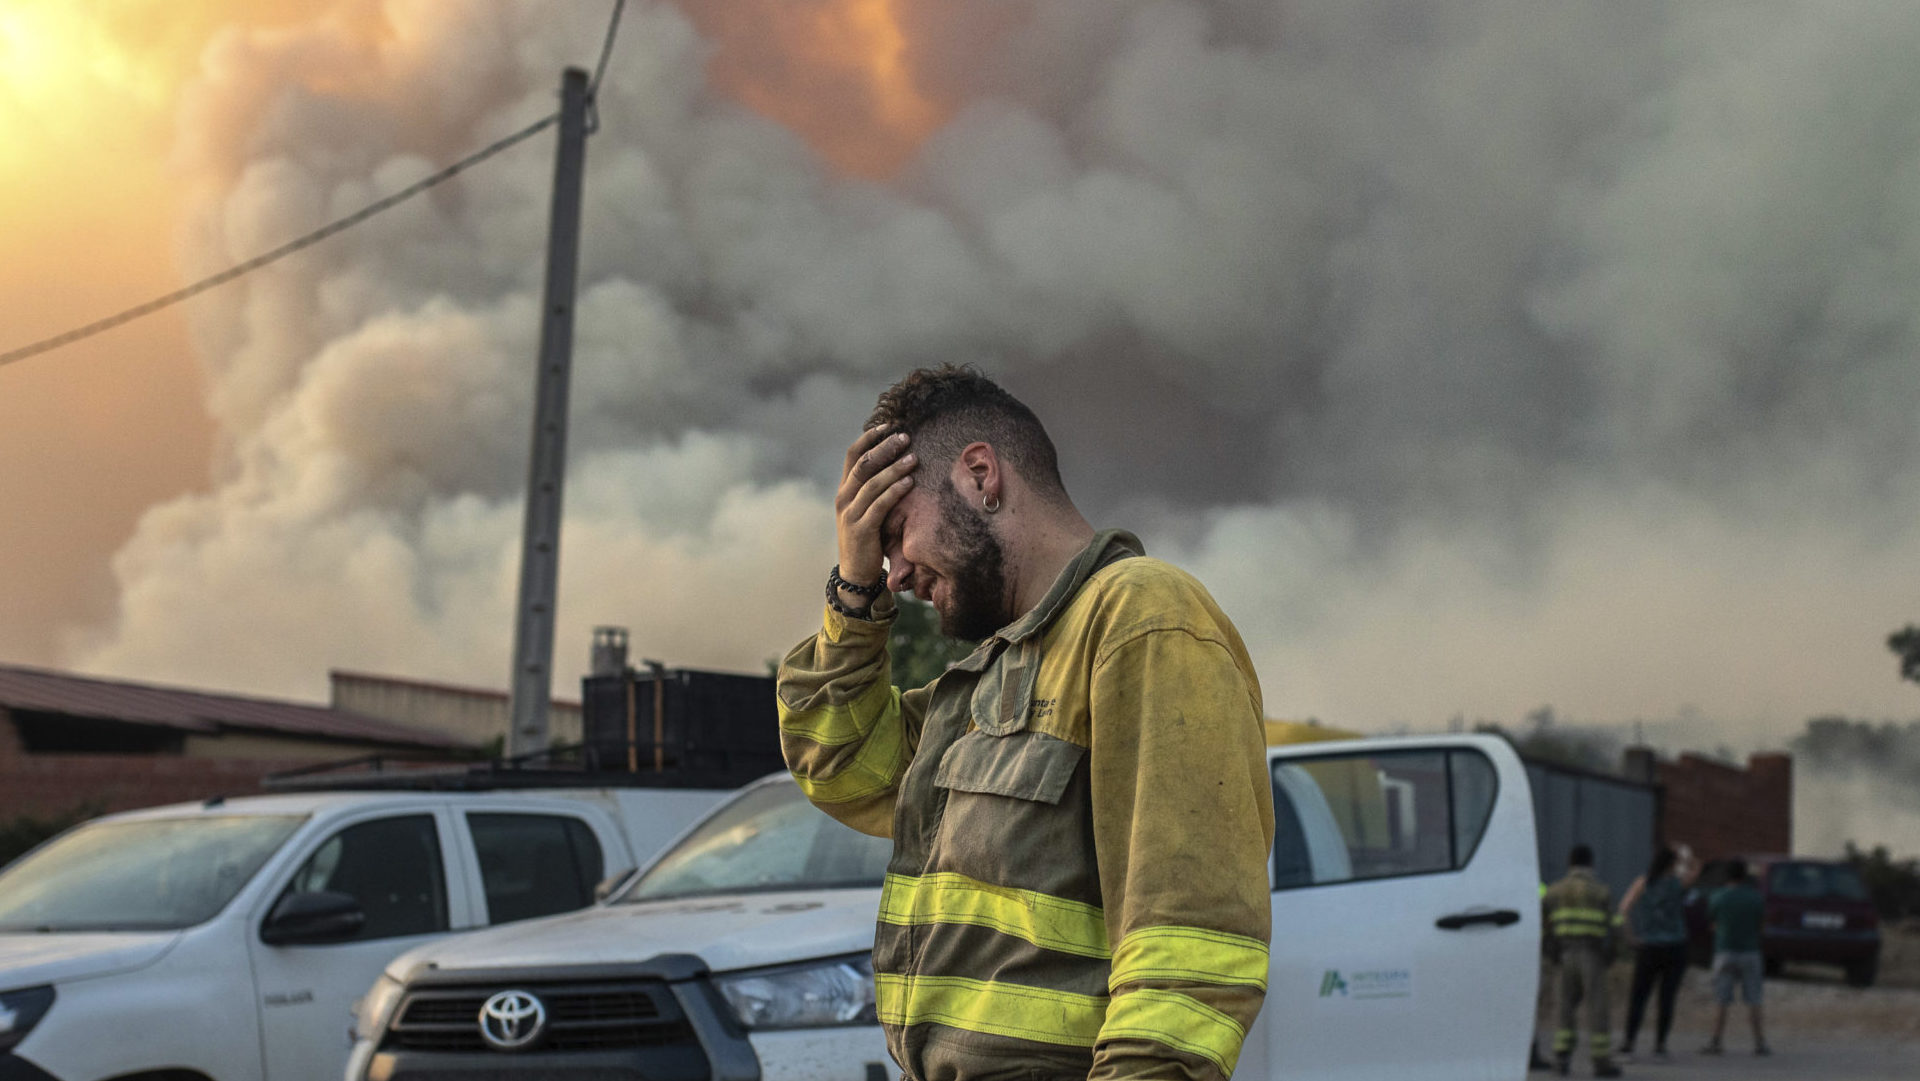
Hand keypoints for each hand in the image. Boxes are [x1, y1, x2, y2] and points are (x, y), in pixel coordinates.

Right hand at [835, 426, 914, 591]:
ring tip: (913, 458)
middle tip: (905, 437)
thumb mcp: (866, 509)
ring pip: (872, 483)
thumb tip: (896, 463)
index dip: (869, 438)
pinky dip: (895, 491)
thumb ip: (874, 489)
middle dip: (885, 448)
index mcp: (844, 490)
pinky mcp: (861, 529)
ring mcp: (850, 514)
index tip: (888, 425)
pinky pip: (879, 505)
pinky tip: (910, 482)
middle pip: (863, 464)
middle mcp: (844, 498)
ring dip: (894, 468)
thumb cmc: (867, 538)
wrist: (856, 573)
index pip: (852, 455)